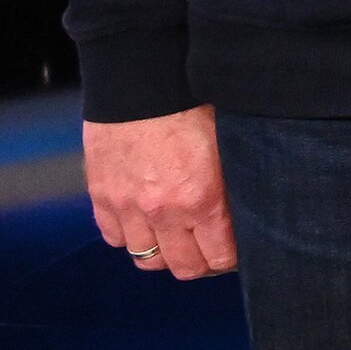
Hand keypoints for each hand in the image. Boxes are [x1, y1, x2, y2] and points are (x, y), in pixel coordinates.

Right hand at [84, 106, 235, 281]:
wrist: (142, 81)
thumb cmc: (194, 105)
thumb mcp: (229, 146)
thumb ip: (234, 185)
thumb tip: (249, 212)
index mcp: (202, 199)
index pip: (220, 258)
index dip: (231, 259)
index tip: (235, 250)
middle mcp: (163, 212)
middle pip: (183, 268)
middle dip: (200, 263)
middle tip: (208, 248)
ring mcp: (127, 207)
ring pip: (145, 259)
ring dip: (163, 253)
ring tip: (176, 237)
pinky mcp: (102, 195)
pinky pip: (114, 238)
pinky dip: (130, 236)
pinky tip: (144, 222)